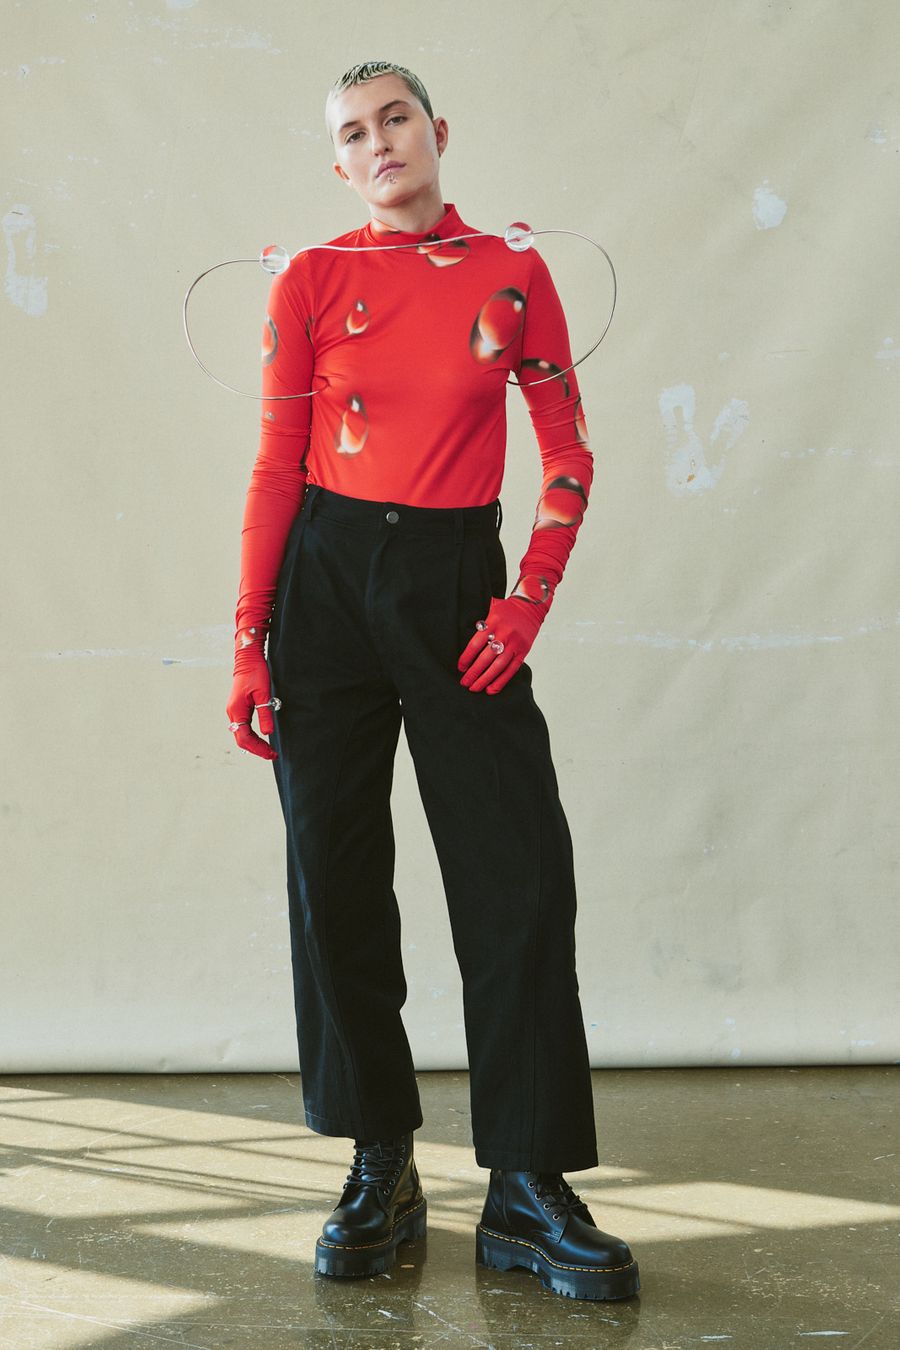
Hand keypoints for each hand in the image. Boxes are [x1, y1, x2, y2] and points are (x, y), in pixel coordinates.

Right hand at [227, 633, 277, 759]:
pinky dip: (252, 736)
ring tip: (269, 750)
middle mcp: (232, 713)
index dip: (258, 748)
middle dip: (257, 749)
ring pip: (242, 734)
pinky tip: (262, 739)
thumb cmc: (256, 673)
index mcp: (237, 711)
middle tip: (273, 755)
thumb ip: (265, 714)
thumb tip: (268, 733)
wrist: (247, 659)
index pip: (245, 738)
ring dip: (255, 744)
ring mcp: (234, 711)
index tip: (271, 754)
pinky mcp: (238, 708)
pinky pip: (243, 728)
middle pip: (242, 739)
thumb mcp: (264, 694)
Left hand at [457, 595, 543, 693]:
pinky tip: (491, 689)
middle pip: (486, 658)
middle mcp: (504, 634)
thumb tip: (465, 641)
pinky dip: (501, 681)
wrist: (530, 607)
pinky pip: (511, 669)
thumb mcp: (490, 610)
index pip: (476, 644)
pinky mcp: (523, 651)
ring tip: (475, 688)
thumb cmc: (507, 610)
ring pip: (498, 666)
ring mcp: (515, 644)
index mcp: (492, 623)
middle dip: (474, 672)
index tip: (461, 668)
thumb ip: (480, 624)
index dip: (466, 658)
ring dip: (485, 679)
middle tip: (464, 683)